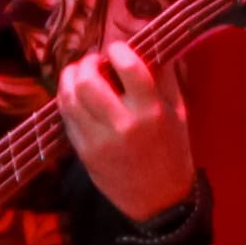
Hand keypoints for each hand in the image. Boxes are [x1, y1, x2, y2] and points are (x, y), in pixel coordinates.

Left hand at [56, 4, 197, 217]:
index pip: (129, 67)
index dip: (117, 50)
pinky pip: (66, 118)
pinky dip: (67, 102)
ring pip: (69, 98)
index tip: (116, 50)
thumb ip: (165, 78)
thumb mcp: (179, 112)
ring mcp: (99, 140)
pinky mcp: (84, 153)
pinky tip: (77, 98)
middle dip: (85, 64)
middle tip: (93, 63)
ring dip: (69, 79)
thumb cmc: (173, 151)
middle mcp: (123, 124)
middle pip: (88, 80)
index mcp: (152, 111)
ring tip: (79, 76)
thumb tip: (151, 43)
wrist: (160, 201)